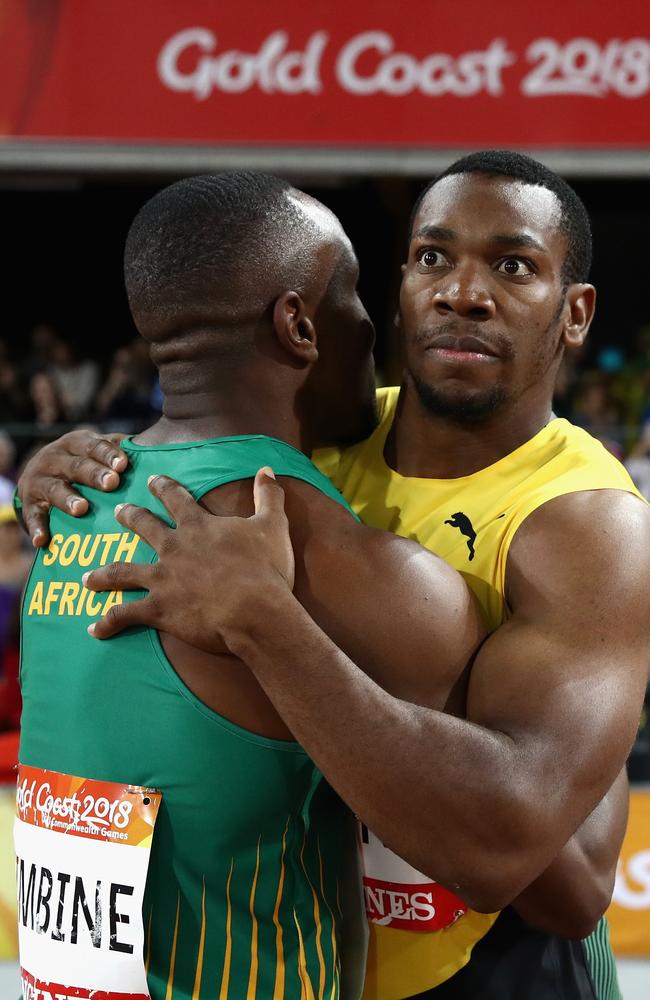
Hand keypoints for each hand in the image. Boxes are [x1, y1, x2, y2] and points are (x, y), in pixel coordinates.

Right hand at [18, 430, 127, 545]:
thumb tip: (153, 451)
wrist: (37, 477)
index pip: (93, 445)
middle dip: (94, 474)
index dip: (107, 454)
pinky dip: (37, 528)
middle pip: (76, 466)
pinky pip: (32, 517)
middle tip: (112, 483)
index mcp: (75, 443)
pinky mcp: (28, 504)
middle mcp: (54, 458)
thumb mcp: (95, 452)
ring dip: (68, 499)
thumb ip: (119, 451)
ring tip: (82, 508)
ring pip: (54, 489)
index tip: (123, 464)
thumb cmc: (81, 464)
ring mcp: (39, 481)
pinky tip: (42, 541)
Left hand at [85, 468, 295, 651]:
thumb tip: (268, 469)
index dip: (163, 487)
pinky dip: (107, 623)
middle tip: (118, 512)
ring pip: (122, 571)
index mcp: (198, 526)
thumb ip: (268, 495)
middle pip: (143, 525)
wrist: (255, 610)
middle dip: (129, 517)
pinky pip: (124, 615)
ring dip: (102, 574)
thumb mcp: (272, 526)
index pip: (175, 498)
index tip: (153, 480)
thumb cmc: (266, 569)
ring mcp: (162, 578)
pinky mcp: (158, 609)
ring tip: (87, 578)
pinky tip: (93, 629)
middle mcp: (173, 548)